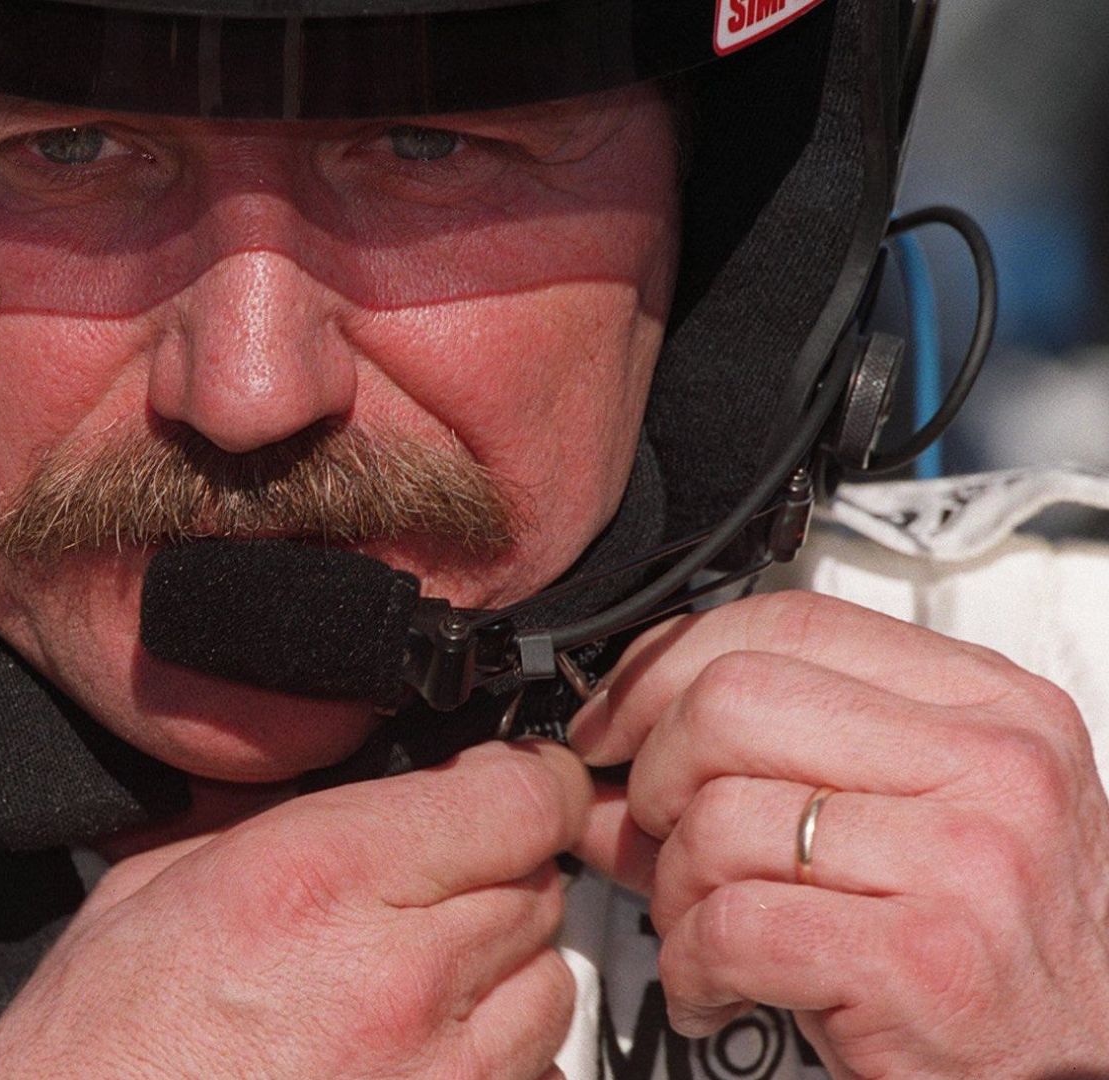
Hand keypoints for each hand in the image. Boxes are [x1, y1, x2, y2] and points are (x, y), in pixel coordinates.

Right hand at [0, 740, 592, 1078]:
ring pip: (550, 988)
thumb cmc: (96, 1058)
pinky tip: (412, 1066)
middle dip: (495, 879)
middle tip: (417, 902)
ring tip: (406, 994)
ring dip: (501, 978)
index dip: (522, 782)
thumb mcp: (150, 886)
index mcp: (321, 878)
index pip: (518, 797)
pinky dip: (493, 1068)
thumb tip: (360, 790)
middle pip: (539, 887)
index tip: (510, 786)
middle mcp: (401, 978)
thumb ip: (277, 823)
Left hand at [570, 589, 1108, 1077]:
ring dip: (672, 890)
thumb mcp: (904, 821)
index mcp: (989, 704)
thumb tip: (600, 759)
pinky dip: (691, 967)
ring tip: (704, 932)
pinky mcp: (925, 962)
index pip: (786, 623)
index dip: (665, 667)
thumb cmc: (992, 948)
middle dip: (655, 776)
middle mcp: (992, 765)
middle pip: (731, 703)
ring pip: (717, 818)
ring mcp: (967, 859)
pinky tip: (717, 989)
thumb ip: (764, 768)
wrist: (1095, 1063)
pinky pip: (730, 925)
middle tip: (660, 837)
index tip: (616, 722)